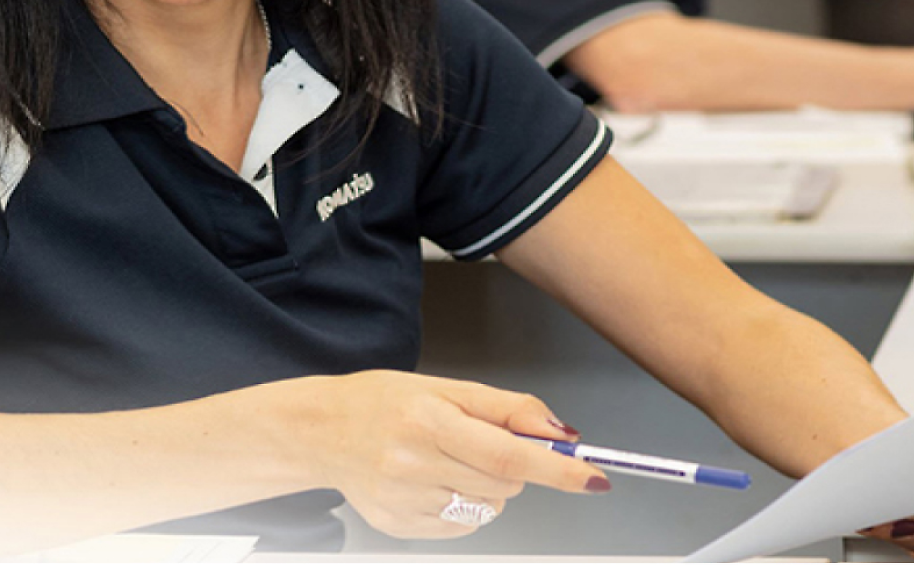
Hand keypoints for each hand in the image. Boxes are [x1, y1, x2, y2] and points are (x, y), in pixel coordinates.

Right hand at [310, 370, 608, 539]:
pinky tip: (430, 480)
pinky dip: (460, 505)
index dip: (556, 469)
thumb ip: (506, 408)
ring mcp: (404, 501)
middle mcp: (414, 464)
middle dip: (513, 466)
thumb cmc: (383, 401)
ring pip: (487, 508)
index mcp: (428, 420)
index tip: (592, 477)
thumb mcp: (444, 387)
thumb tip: (559, 433)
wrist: (321, 430)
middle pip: (504, 483)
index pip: (508, 454)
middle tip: (479, 442)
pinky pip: (460, 525)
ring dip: (487, 487)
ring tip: (447, 459)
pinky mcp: (398, 526)